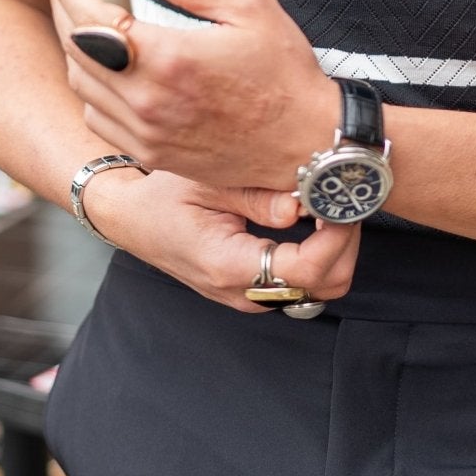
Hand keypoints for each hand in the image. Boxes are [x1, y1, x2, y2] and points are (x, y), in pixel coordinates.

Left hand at [46, 0, 338, 201]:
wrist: (309, 145)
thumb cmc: (287, 72)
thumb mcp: (250, 9)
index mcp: (169, 58)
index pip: (90, 20)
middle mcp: (148, 101)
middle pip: (76, 54)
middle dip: (63, 14)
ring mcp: (148, 134)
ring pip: (82, 91)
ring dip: (74, 55)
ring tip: (80, 26)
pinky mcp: (155, 156)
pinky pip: (100, 122)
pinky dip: (91, 93)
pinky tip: (104, 73)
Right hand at [82, 164, 360, 314]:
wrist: (130, 217)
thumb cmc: (161, 195)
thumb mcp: (206, 182)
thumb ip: (256, 196)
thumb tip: (302, 205)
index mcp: (229, 265)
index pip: (307, 270)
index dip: (336, 236)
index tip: (341, 200)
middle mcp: (243, 291)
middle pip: (325, 284)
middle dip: (345, 241)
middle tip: (342, 195)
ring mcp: (249, 294)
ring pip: (320, 286)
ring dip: (336, 246)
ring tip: (328, 201)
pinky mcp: (253, 287)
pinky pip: (302, 280)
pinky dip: (320, 251)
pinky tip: (313, 215)